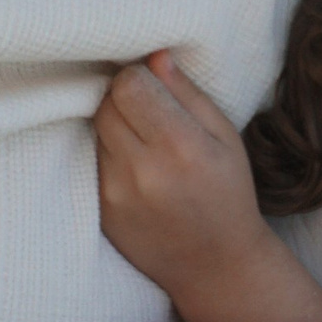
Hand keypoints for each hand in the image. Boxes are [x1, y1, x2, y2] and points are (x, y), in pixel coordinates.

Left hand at [94, 54, 263, 295]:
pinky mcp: (101, 211)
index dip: (139, 77)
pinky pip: (93, 161)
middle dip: (124, 98)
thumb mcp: (226, 137)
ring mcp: (116, 194)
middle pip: (107, 104)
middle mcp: (143, 171)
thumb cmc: (228, 194)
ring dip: (115, 126)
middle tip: (148, 112)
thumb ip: (188, 94)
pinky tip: (137, 168)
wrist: (215, 265)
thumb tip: (154, 56)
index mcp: (182, 146)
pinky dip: (110, 155)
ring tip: (145, 142)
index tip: (153, 86)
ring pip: (96, 131)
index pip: (130, 84)